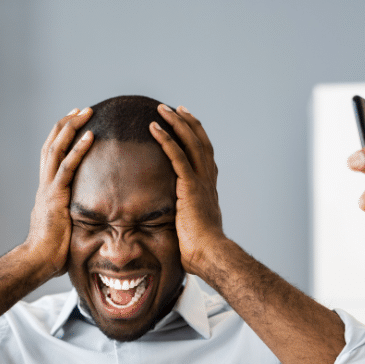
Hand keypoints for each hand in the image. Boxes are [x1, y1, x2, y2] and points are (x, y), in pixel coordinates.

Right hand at [24, 108, 93, 279]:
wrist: (38, 261)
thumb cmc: (53, 251)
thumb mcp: (66, 225)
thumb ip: (74, 214)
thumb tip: (91, 215)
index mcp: (47, 190)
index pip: (52, 156)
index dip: (62, 137)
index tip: (75, 121)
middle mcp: (45, 184)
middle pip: (52, 145)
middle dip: (66, 125)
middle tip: (81, 109)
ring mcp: (48, 189)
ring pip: (57, 149)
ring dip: (72, 128)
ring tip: (86, 112)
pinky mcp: (55, 196)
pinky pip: (67, 167)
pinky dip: (78, 149)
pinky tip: (90, 136)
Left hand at [150, 105, 226, 275]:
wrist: (210, 254)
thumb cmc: (200, 250)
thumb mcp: (192, 229)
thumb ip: (184, 219)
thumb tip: (172, 226)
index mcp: (209, 189)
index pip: (204, 156)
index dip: (197, 137)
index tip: (187, 124)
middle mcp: (208, 181)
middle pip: (200, 142)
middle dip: (188, 123)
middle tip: (175, 108)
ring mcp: (201, 182)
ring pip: (190, 143)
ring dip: (176, 123)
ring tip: (161, 110)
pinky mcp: (190, 187)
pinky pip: (177, 156)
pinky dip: (166, 139)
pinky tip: (154, 128)